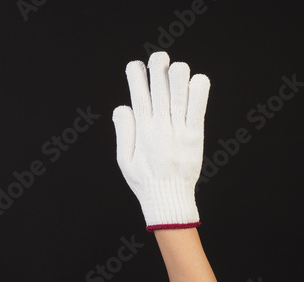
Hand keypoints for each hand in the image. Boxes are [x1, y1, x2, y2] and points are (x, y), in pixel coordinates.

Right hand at [112, 51, 209, 231]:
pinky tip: (198, 80)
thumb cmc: (144, 180)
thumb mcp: (123, 159)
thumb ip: (123, 132)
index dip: (136, 80)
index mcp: (142, 132)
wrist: (168, 199)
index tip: (135, 64)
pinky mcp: (195, 136)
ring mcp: (178, 131)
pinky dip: (199, 94)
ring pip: (178, 98)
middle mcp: (160, 128)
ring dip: (177, 79)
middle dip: (157, 72)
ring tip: (176, 65)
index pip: (138, 99)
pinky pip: (197, 111)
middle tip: (158, 56)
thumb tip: (121, 107)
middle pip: (159, 93)